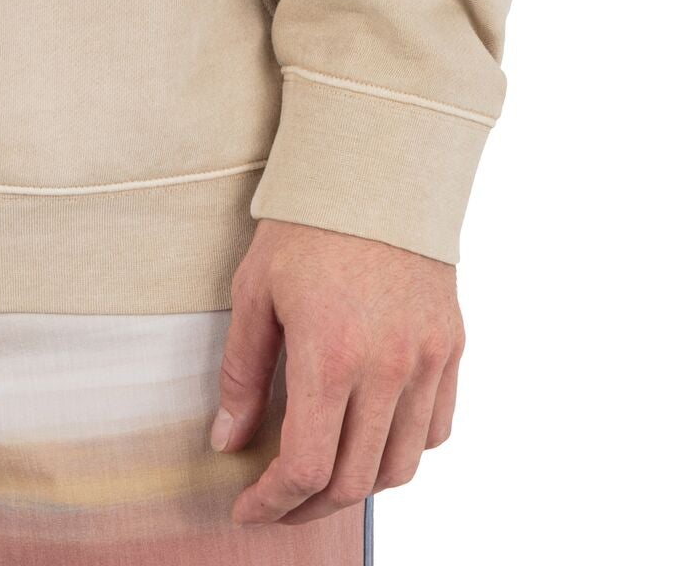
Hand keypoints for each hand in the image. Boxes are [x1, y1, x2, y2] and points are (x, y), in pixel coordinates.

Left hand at [213, 219, 463, 525]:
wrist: (374, 170)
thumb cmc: (305, 225)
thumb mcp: (255, 292)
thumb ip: (242, 374)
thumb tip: (228, 440)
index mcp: (331, 356)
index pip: (307, 468)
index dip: (274, 502)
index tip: (249, 509)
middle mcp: (387, 369)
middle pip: (355, 480)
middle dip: (307, 507)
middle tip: (277, 503)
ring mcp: (427, 361)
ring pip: (401, 466)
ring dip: (358, 485)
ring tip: (322, 477)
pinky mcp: (451, 348)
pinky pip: (436, 429)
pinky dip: (403, 449)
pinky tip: (371, 436)